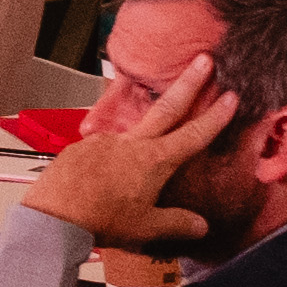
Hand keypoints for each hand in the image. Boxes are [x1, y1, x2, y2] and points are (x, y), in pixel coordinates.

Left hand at [24, 78, 233, 252]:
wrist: (54, 215)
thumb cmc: (100, 220)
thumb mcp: (145, 227)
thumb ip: (176, 224)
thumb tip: (200, 226)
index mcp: (153, 161)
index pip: (193, 135)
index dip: (215, 116)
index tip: (231, 96)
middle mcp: (131, 143)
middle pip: (167, 107)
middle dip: (189, 82)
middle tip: (204, 59)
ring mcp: (105, 141)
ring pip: (132, 132)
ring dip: (142, 136)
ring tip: (132, 169)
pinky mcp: (82, 146)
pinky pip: (103, 149)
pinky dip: (110, 159)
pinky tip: (104, 177)